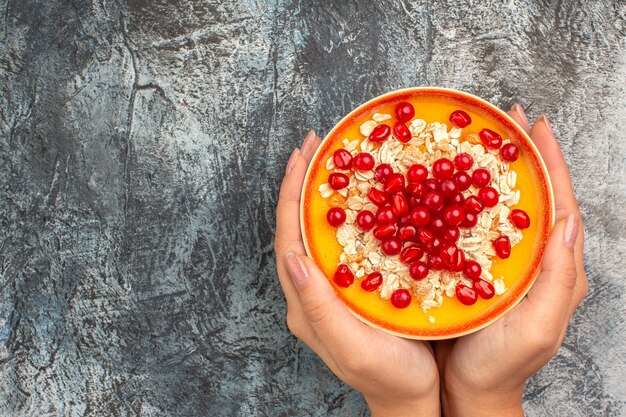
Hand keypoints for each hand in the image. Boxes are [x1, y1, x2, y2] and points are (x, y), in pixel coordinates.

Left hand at [274, 131, 439, 416]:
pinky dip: (344, 214)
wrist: (411, 397)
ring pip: (317, 232)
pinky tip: (361, 198)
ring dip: (321, 195)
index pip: (288, 236)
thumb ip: (317, 305)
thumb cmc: (386, 375)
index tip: (301, 156)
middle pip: (298, 227)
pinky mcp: (351, 288)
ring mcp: (330, 289)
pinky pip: (340, 243)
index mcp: (304, 303)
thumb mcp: (351, 345)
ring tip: (333, 162)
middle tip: (316, 146)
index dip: (292, 194)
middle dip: (302, 184)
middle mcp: (310, 292)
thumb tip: (292, 256)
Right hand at [435, 104, 588, 416]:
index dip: (550, 163)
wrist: (467, 389)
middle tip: (509, 120)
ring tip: (483, 140)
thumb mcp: (537, 329)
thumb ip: (557, 280)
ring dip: (496, 170)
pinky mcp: (477, 267)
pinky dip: (466, 199)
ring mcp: (504, 262)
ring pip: (505, 207)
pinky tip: (449, 186)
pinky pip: (476, 225)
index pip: (560, 204)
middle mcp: (533, 259)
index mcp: (556, 269)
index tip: (537, 127)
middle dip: (525, 155)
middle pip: (534, 196)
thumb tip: (568, 223)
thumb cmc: (501, 366)